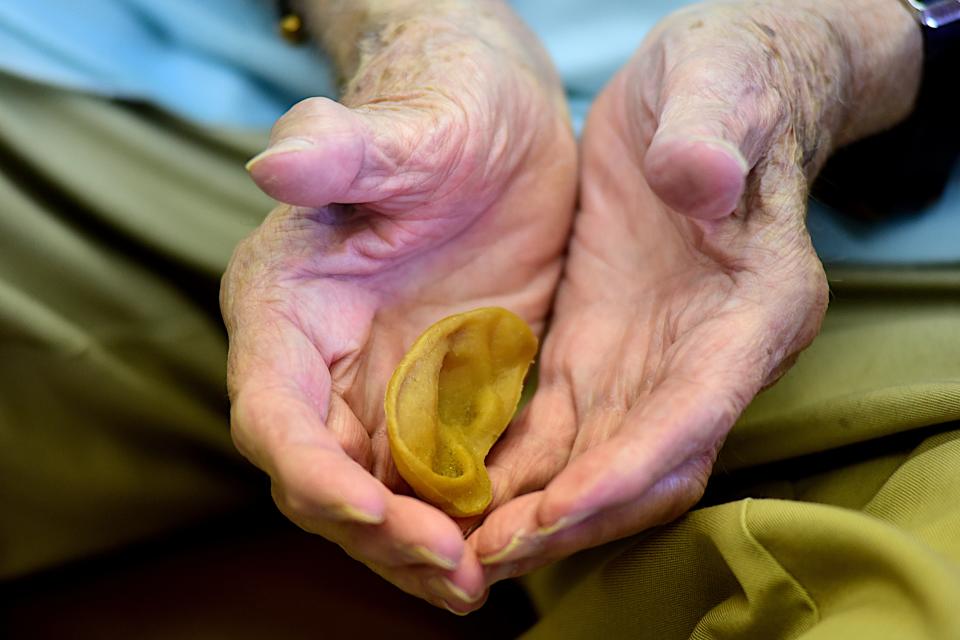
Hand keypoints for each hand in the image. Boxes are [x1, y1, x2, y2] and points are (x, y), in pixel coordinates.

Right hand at [220, 2, 574, 611]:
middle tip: (453, 570)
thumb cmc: (442, 112)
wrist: (498, 128)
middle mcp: (327, 362)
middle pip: (326, 476)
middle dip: (379, 532)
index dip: (314, 470)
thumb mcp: (403, 131)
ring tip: (479, 584)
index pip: (276, 409)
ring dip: (423, 547)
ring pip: (385, 494)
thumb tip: (272, 164)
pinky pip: (445, 477)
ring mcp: (388, 387)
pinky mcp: (447, 397)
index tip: (374, 510)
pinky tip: (513, 542)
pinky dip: (468, 520)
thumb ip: (339, 152)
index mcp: (291, 307)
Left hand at [471, 0, 919, 581]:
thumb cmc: (726, 81)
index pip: (693, 415)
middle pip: (645, 469)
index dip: (625, 471)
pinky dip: (521, 464)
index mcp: (753, 308)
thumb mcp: (717, 88)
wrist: (708, 92)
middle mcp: (710, 355)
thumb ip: (711, 137)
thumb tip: (698, 180)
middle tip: (484, 556)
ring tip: (461, 543)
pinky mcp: (606, 345)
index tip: (554, 512)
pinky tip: (466, 484)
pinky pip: (563, 424)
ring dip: (537, 509)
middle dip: (570, 518)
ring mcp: (656, 359)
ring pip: (599, 462)